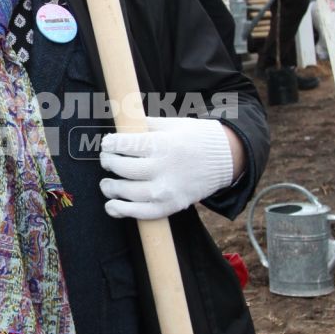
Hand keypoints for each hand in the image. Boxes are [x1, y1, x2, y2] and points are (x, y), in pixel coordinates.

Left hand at [99, 120, 240, 219]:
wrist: (227, 159)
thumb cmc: (196, 137)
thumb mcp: (171, 123)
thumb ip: (144, 123)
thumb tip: (118, 120)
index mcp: (162, 144)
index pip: (124, 145)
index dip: (109, 144)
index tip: (108, 143)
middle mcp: (163, 168)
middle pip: (122, 168)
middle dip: (108, 162)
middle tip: (107, 159)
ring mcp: (167, 190)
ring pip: (127, 192)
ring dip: (110, 187)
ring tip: (108, 182)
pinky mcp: (170, 206)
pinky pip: (140, 213)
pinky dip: (121, 210)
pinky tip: (112, 205)